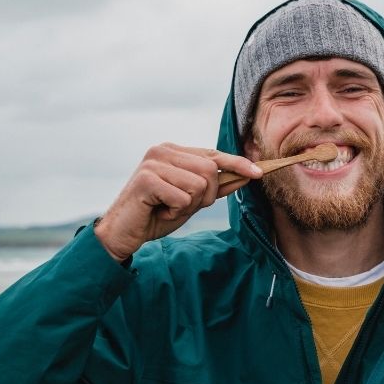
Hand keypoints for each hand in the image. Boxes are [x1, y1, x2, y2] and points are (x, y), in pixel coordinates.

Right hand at [94, 143, 262, 261]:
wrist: (124, 233)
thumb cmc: (156, 214)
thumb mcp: (191, 200)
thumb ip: (215, 187)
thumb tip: (246, 175)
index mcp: (173, 150)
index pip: (214, 154)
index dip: (237, 164)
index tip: (259, 172)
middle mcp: (163, 150)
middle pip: (211, 170)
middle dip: (205, 196)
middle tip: (181, 206)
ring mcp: (153, 162)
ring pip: (199, 185)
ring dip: (188, 205)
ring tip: (167, 207)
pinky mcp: (147, 178)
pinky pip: (183, 197)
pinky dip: (174, 211)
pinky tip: (158, 211)